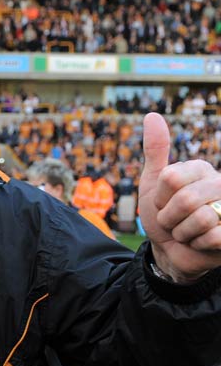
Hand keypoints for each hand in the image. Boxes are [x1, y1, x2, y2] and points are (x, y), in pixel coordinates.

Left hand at [138, 112, 220, 282]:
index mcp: (200, 169)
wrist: (168, 250)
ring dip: (182, 232)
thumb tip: (151, 115)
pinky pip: (212, 237)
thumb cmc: (161, 216)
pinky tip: (200, 242)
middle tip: (173, 221)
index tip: (162, 203)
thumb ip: (155, 151)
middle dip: (168, 218)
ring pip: (199, 218)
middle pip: (185, 199)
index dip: (159, 197)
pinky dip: (197, 244)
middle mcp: (220, 184)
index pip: (171, 178)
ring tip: (186, 232)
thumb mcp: (152, 184)